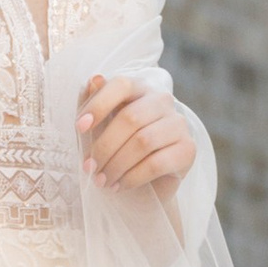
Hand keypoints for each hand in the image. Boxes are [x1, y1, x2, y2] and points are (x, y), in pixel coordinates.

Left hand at [78, 71, 196, 196]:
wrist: (147, 182)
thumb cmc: (119, 147)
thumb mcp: (101, 126)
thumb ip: (95, 103)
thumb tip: (93, 80)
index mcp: (140, 88)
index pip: (122, 85)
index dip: (99, 104)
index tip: (79, 127)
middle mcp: (163, 101)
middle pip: (130, 118)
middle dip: (104, 146)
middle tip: (89, 168)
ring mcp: (179, 124)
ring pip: (143, 142)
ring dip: (116, 165)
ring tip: (101, 180)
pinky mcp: (188, 150)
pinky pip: (156, 164)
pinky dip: (132, 177)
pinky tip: (119, 185)